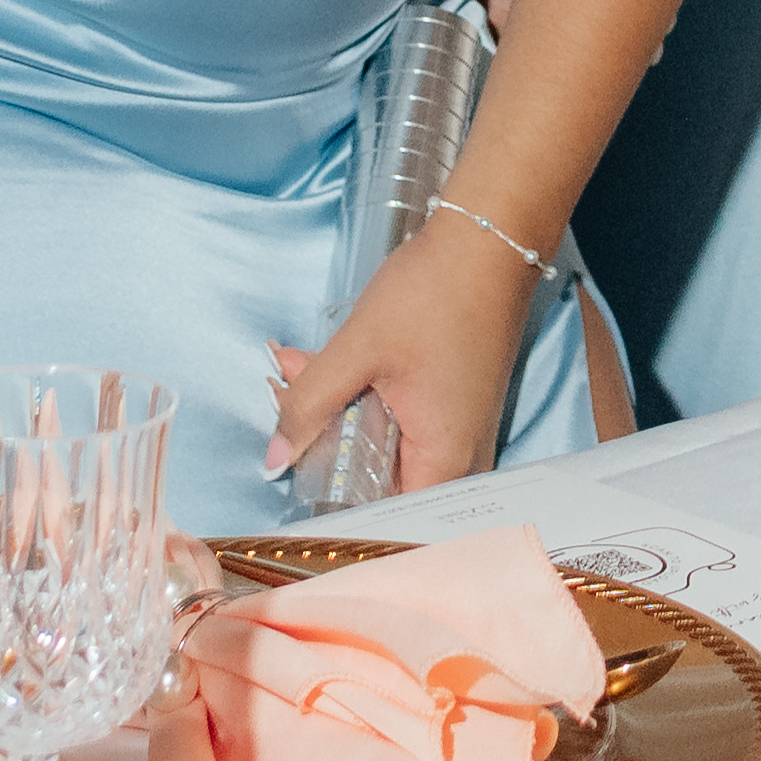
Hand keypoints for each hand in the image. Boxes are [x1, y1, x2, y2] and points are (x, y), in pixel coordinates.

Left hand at [265, 211, 544, 500]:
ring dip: (337, 416)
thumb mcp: (359, 348)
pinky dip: (362, 402)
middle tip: (282, 405)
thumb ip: (310, 406)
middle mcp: (460, 460)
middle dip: (322, 447)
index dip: (330, 510)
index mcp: (443, 461)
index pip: (382, 522)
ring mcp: (460, 434)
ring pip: (384, 449)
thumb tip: (271, 461)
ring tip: (296, 373)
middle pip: (379, 485)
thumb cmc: (434, 293)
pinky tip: (325, 366)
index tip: (288, 481)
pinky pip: (400, 424)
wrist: (489, 237)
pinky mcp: (454, 408)